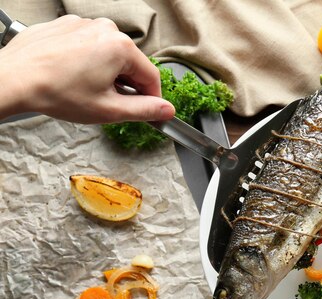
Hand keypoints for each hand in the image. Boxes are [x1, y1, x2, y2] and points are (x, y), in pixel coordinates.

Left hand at [0, 15, 174, 123]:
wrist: (13, 79)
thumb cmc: (56, 92)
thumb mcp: (109, 110)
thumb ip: (144, 110)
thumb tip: (166, 110)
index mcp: (121, 47)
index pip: (150, 76)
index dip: (152, 98)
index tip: (149, 111)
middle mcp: (105, 29)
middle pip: (130, 63)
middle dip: (125, 85)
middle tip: (109, 104)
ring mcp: (83, 24)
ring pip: (108, 54)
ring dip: (106, 73)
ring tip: (86, 91)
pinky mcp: (65, 26)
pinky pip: (87, 45)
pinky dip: (86, 62)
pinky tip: (72, 77)